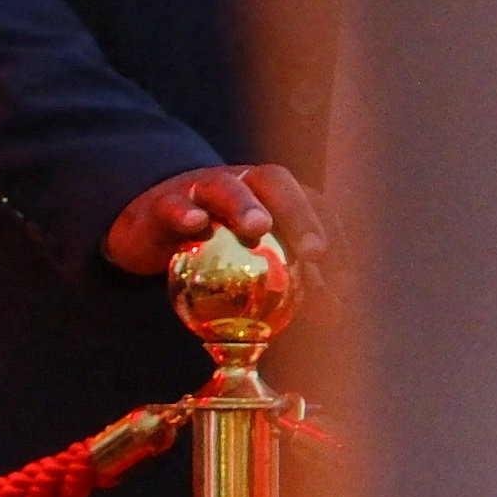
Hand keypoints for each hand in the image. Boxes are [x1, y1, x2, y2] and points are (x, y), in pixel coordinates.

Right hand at [105, 160, 325, 278]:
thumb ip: (294, 281)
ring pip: (225, 187)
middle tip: (315, 251)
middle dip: (300, 214)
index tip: (347, 277)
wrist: (149, 227)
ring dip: (244, 205)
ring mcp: (202, 189)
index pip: (313, 203)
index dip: (335, 235)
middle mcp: (243, 183)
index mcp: (274, 194)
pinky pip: (173, 205)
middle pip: (276, 183)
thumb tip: (337, 313)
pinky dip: (184, 212)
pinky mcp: (163, 205)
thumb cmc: (216, 245)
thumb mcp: (257, 260)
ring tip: (258, 227)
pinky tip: (194, 225)